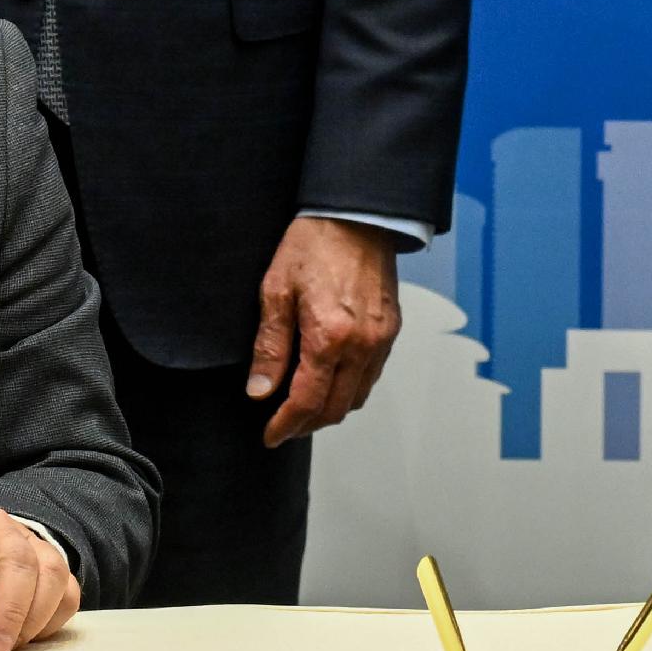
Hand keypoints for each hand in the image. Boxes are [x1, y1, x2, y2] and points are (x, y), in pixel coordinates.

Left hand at [246, 215, 399, 445]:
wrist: (356, 214)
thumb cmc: (314, 244)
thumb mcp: (276, 291)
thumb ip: (270, 347)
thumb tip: (260, 390)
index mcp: (330, 336)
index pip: (308, 401)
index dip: (286, 425)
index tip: (270, 435)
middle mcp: (362, 344)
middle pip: (336, 408)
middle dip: (307, 425)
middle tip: (283, 427)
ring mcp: (382, 338)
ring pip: (357, 397)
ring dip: (330, 409)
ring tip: (303, 407)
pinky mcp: (391, 330)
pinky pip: (372, 375)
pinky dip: (350, 388)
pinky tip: (330, 380)